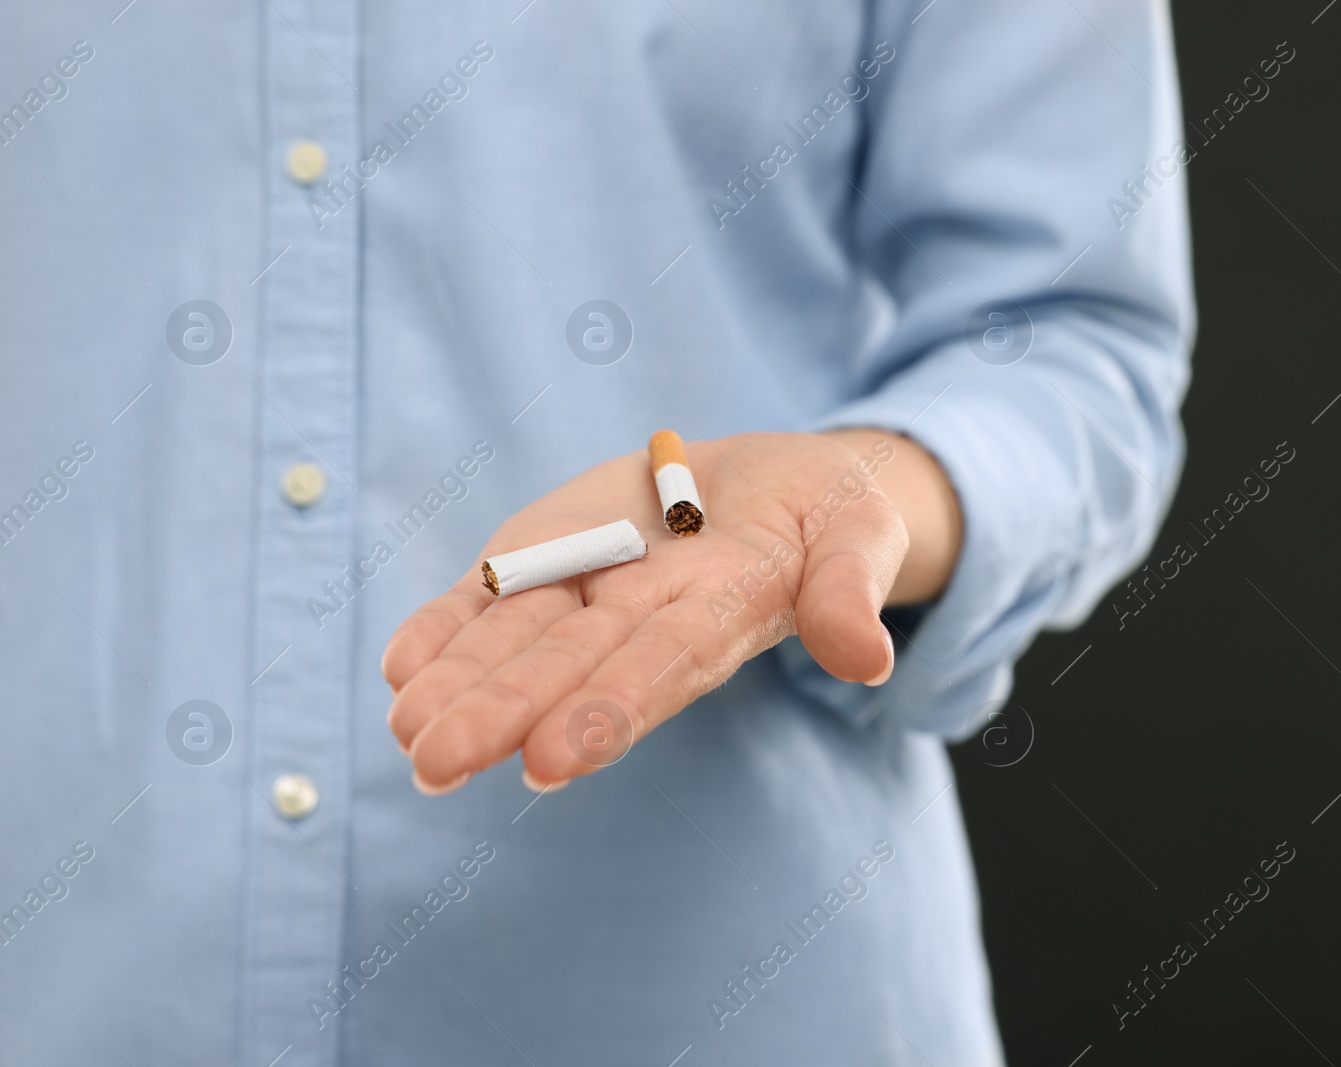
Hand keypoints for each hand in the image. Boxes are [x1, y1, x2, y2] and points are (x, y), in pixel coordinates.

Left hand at [383, 429, 961, 793]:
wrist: (771, 482)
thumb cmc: (827, 514)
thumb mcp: (859, 534)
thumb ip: (851, 590)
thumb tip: (870, 659)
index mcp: (718, 619)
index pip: (658, 669)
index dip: (607, 711)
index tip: (550, 762)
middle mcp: (640, 620)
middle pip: (567, 669)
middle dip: (502, 714)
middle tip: (436, 763)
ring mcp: (588, 591)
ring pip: (515, 641)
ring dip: (459, 685)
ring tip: (407, 730)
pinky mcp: (551, 555)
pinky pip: (490, 595)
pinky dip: (446, 627)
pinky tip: (403, 665)